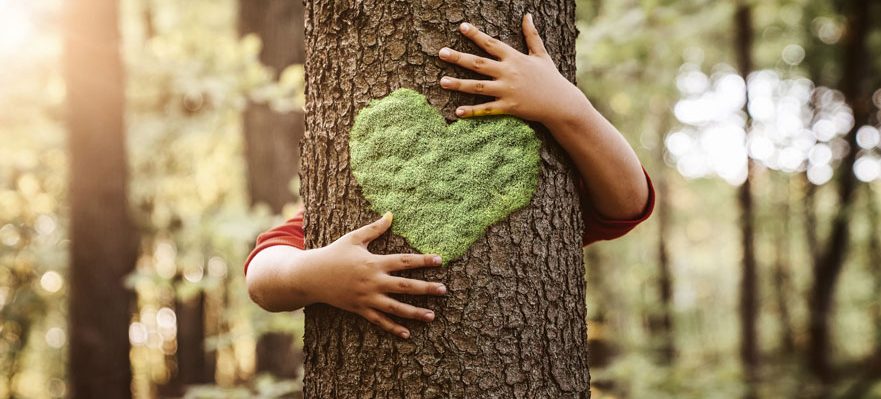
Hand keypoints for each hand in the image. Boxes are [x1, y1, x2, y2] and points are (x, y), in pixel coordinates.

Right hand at [307, 212, 446, 338]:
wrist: (310, 276)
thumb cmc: (333, 254)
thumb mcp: (353, 238)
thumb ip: (375, 229)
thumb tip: (391, 214)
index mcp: (374, 262)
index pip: (404, 261)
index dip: (423, 260)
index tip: (439, 260)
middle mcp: (373, 281)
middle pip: (404, 286)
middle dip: (426, 288)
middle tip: (444, 290)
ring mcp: (366, 298)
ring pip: (395, 307)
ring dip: (414, 312)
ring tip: (432, 316)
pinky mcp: (359, 309)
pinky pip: (379, 321)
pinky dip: (392, 328)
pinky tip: (407, 334)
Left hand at [438, 13, 589, 125]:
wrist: (561, 103)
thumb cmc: (551, 78)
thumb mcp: (541, 54)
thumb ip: (531, 35)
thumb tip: (527, 15)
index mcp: (515, 58)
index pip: (491, 44)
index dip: (476, 35)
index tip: (461, 27)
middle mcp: (509, 72)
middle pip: (479, 63)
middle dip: (459, 57)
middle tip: (441, 52)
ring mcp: (508, 90)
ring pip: (478, 87)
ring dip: (459, 84)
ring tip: (442, 81)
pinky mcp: (509, 107)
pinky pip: (487, 109)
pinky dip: (473, 111)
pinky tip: (457, 112)